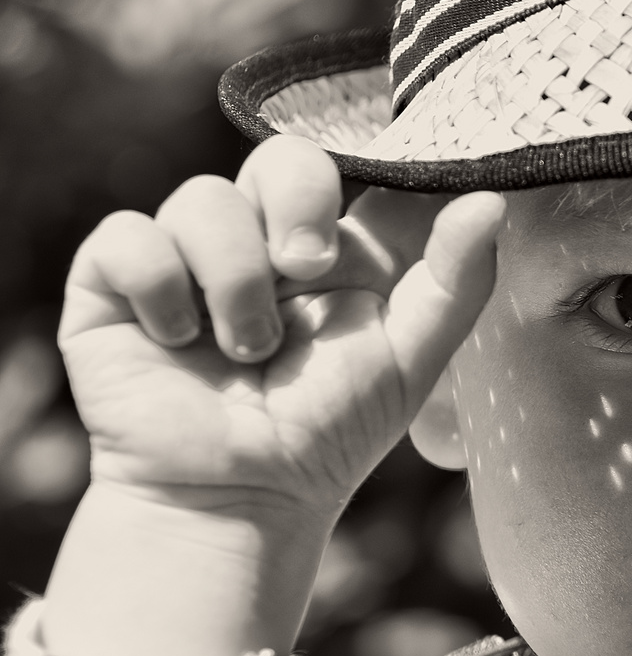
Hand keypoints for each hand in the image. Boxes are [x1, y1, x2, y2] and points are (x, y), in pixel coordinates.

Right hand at [46, 136, 503, 655]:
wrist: (238, 498)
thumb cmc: (327, 435)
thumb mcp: (409, 359)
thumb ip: (454, 282)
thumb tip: (491, 201)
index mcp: (333, 250)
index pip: (347, 165)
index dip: (359, 167)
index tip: (375, 201)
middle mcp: (261, 242)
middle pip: (280, 157)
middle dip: (297, 203)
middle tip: (306, 267)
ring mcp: (188, 257)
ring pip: (203, 197)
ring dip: (235, 280)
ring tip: (246, 352)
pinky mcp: (116, 281)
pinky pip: (129, 235)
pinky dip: (161, 287)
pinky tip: (177, 339)